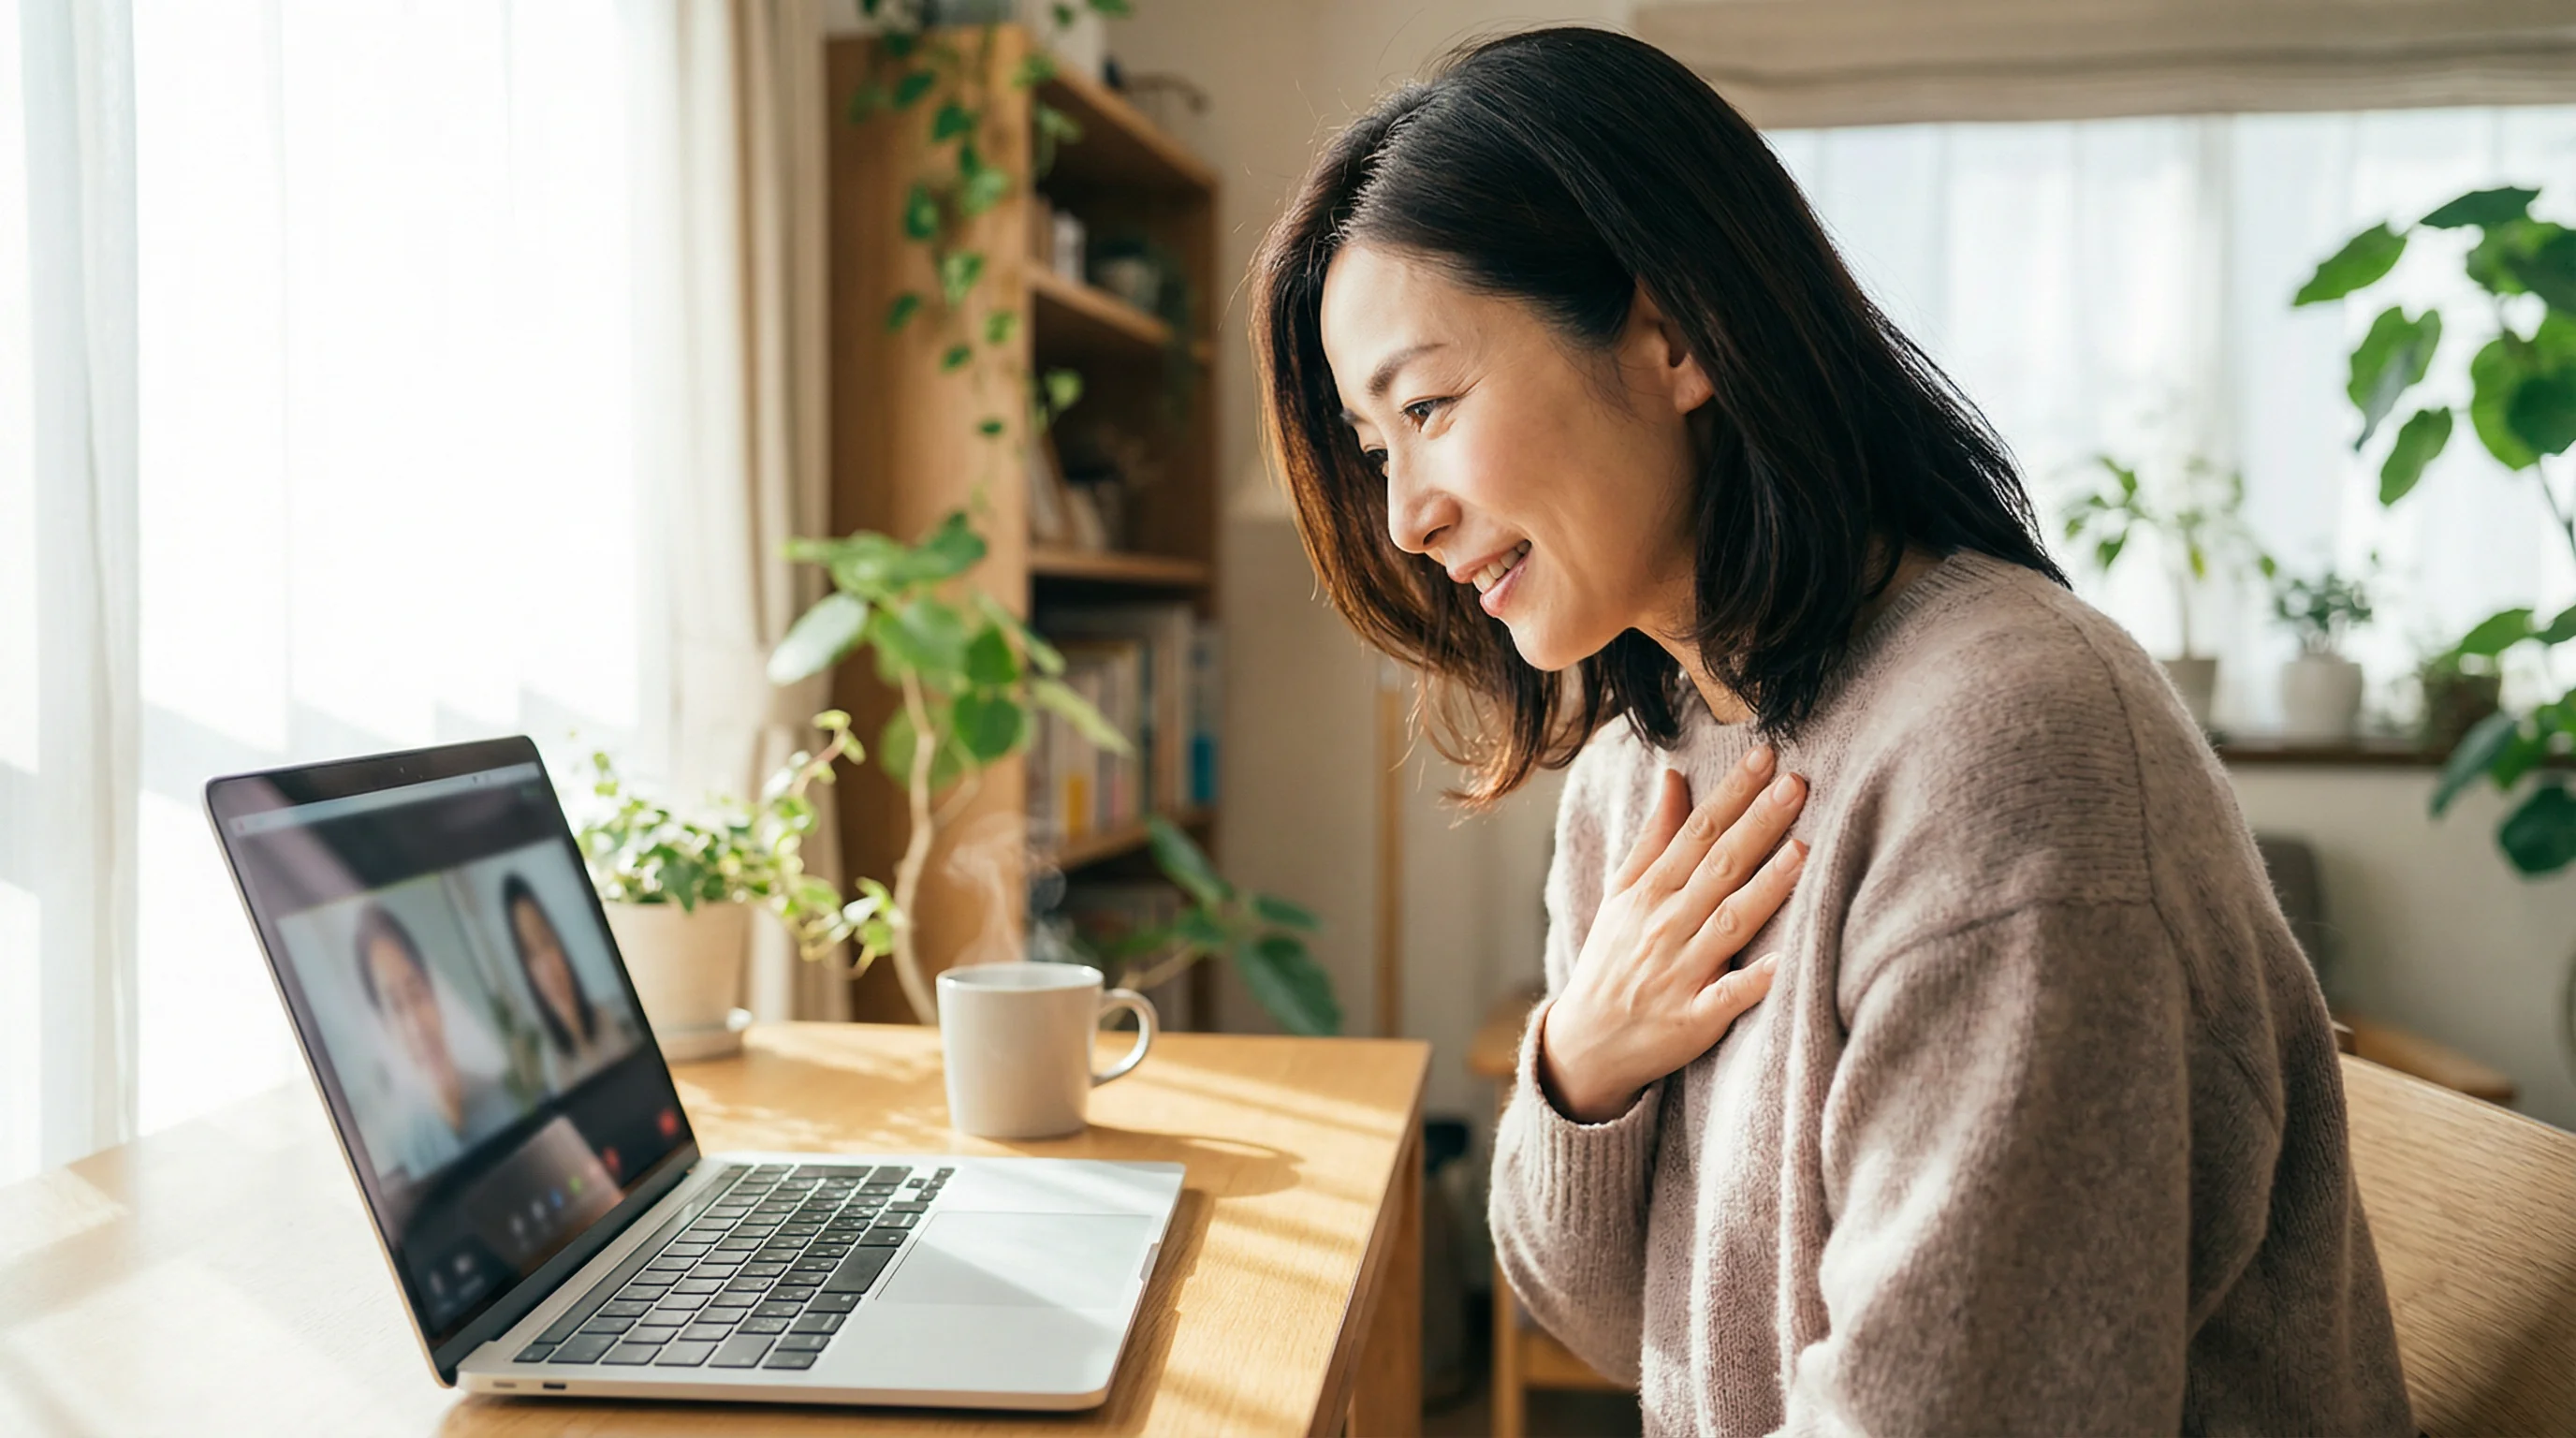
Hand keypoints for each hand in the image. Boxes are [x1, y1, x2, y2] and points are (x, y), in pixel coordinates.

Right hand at [1537, 747, 1808, 1123]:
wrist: (1588, 1043)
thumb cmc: (1613, 961)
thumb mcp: (1621, 893)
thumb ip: (1654, 838)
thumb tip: (1675, 777)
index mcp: (1649, 892)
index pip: (1697, 832)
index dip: (1732, 793)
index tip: (1766, 757)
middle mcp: (1666, 925)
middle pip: (1718, 867)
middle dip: (1758, 824)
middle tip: (1797, 785)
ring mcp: (1681, 972)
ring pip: (1730, 922)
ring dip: (1766, 887)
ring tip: (1803, 851)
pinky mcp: (1696, 1018)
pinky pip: (1731, 995)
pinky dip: (1756, 979)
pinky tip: (1788, 960)